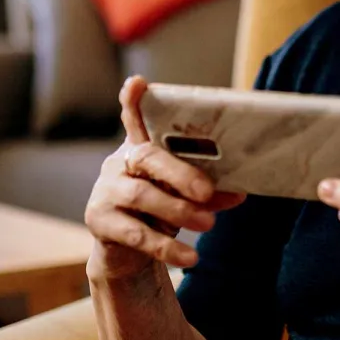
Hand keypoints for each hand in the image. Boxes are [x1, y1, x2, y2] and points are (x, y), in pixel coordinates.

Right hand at [85, 75, 245, 280]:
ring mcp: (105, 192)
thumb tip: (238, 192)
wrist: (127, 255)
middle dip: (179, 172)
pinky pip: (136, 234)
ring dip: (177, 209)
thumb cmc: (157, 214)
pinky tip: (190, 257)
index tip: (137, 83)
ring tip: (208, 224)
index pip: (134, 119)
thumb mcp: (183, 198)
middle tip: (207, 191)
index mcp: (139, 150)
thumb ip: (207, 192)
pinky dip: (166, 246)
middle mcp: (118, 164)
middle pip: (145, 157)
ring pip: (140, 195)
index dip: (133, 101)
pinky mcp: (100, 222)